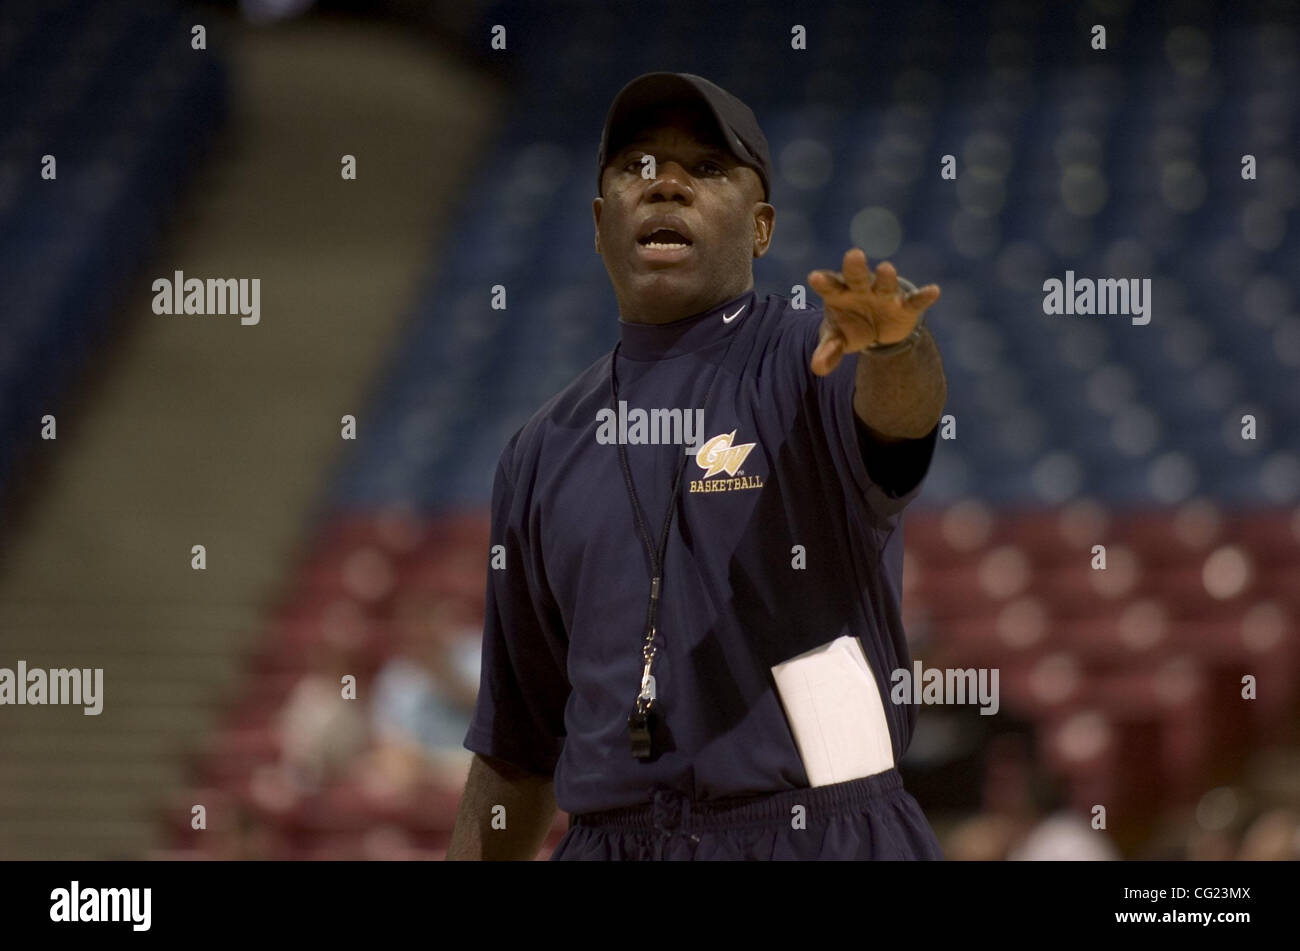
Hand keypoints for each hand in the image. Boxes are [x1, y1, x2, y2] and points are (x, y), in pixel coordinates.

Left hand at [807, 248, 940, 375]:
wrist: (876, 332)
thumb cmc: (849, 327)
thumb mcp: (836, 340)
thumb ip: (827, 351)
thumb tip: (818, 368)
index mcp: (839, 294)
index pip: (830, 286)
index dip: (823, 282)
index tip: (814, 277)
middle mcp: (861, 289)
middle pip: (856, 276)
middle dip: (855, 267)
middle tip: (854, 255)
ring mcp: (884, 295)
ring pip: (885, 283)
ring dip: (886, 277)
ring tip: (886, 268)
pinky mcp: (905, 306)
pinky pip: (915, 300)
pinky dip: (924, 296)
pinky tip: (933, 291)